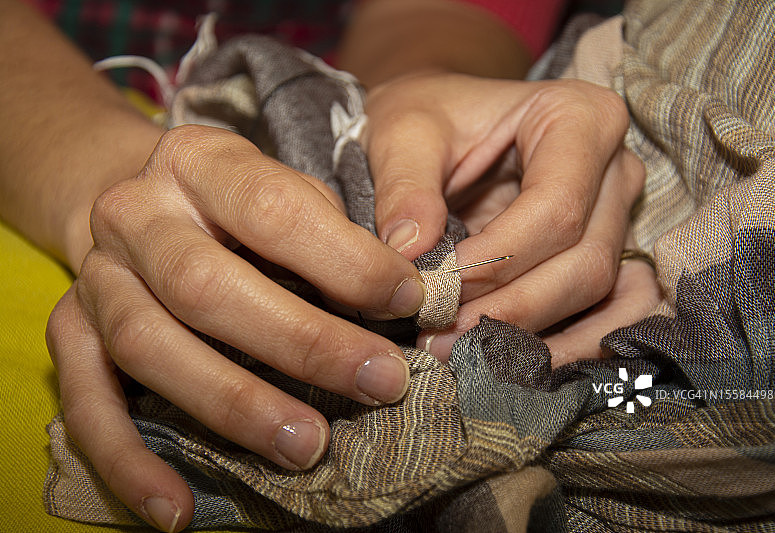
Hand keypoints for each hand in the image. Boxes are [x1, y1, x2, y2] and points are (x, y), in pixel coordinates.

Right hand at [45, 125, 424, 530]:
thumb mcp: (286, 191)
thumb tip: (405, 299)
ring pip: (150, 346)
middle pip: (206, 286)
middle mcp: (136, 214)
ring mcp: (96, 276)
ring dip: (233, 405)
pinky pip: (87, 404)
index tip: (408, 301)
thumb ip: (336, 237)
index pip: (273, 207)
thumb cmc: (239, 206)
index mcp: (200, 162)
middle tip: (379, 383)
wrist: (141, 202)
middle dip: (301, 341)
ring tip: (308, 447)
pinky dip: (128, 462)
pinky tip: (176, 510)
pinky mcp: (69, 332)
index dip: (345, 259)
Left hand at [363, 74, 648, 360]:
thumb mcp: (403, 132)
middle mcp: (616, 169)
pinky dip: (569, 348)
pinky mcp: (607, 255)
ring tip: (462, 355)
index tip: (434, 290)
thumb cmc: (427, 118)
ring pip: (598, 296)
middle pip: (583, 262)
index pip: (556, 210)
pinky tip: (511, 366)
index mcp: (580, 117)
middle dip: (510, 310)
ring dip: (533, 337)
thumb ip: (404, 186)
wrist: (442, 127)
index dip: (496, 263)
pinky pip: (612, 315)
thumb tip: (410, 254)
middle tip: (438, 337)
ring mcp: (618, 216)